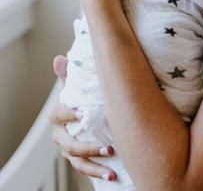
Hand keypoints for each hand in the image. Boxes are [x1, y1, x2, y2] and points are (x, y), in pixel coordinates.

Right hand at [50, 55, 116, 179]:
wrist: (94, 116)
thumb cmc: (85, 97)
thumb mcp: (78, 86)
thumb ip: (70, 75)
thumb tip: (59, 58)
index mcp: (61, 115)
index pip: (57, 115)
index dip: (67, 114)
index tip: (82, 112)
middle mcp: (63, 134)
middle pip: (68, 144)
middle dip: (86, 147)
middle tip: (108, 146)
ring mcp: (71, 149)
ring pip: (77, 161)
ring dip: (94, 165)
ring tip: (112, 165)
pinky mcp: (81, 160)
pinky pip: (86, 170)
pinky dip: (97, 173)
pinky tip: (112, 175)